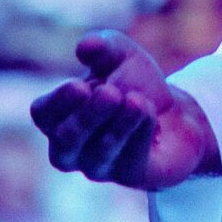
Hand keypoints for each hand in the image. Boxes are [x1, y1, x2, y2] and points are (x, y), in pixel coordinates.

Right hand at [28, 29, 217, 190]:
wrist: (178, 112)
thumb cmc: (136, 85)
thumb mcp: (122, 56)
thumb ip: (104, 47)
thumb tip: (86, 45)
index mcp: (59, 117)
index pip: (43, 115)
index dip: (58, 103)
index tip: (80, 86)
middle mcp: (72, 148)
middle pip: (65, 140)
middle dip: (87, 116)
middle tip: (110, 92)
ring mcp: (99, 166)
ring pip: (97, 154)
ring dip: (118, 125)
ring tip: (135, 101)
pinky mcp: (130, 176)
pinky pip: (129, 161)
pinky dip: (139, 133)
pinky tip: (149, 112)